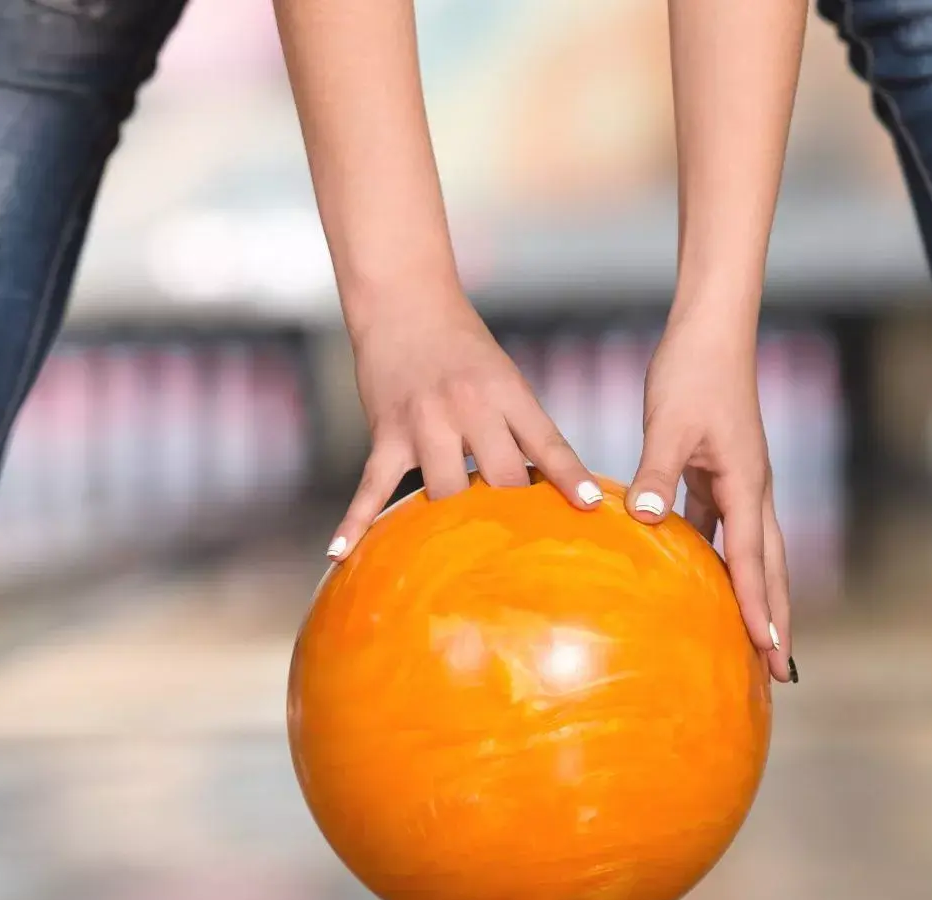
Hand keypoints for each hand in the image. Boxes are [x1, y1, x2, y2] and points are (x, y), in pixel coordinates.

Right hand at [329, 297, 601, 558]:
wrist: (404, 302)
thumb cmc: (461, 347)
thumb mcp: (504, 379)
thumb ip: (522, 430)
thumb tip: (548, 488)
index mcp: (506, 394)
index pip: (546, 443)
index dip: (570, 478)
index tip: (591, 507)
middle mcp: (469, 408)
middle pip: (498, 478)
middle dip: (511, 516)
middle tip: (523, 554)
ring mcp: (424, 423)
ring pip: (444, 492)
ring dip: (452, 526)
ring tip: (459, 564)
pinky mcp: (386, 434)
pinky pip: (372, 487)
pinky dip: (356, 522)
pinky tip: (340, 554)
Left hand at [628, 319, 793, 682]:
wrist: (710, 332)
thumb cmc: (691, 374)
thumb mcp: (667, 425)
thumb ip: (657, 473)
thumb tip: (646, 518)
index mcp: (746, 485)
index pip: (754, 560)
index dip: (759, 608)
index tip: (771, 652)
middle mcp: (752, 491)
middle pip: (770, 568)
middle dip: (776, 618)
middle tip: (781, 671)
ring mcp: (738, 484)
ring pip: (752, 553)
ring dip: (753, 596)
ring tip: (752, 642)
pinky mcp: (718, 474)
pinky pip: (721, 532)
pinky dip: (718, 563)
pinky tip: (698, 586)